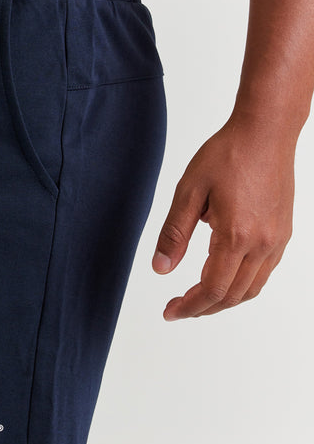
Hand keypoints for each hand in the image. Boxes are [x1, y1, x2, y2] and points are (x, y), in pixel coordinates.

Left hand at [151, 112, 294, 319]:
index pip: (212, 289)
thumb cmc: (227, 154)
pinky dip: (242, 284)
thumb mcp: (189, 191)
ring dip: (223, 300)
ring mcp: (276, 239)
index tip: (169, 312)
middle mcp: (262, 243)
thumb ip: (174, 233)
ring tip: (196, 298)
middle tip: (177, 308)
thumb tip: (160, 269)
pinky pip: (263, 272)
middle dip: (202, 308)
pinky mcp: (283, 233)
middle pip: (232, 296)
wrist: (266, 131)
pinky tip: (222, 275)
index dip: (189, 306)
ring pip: (251, 289)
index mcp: (236, 235)